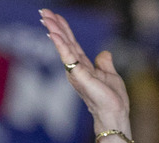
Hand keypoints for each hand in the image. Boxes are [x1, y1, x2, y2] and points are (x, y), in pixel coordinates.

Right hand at [39, 9, 130, 136]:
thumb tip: (104, 53)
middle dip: (54, 26)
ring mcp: (75, 72)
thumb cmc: (112, 100)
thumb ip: (104, 63)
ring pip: (64, 47)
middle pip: (64, 42)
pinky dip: (61, 44)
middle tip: (43, 12)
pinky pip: (68, 57)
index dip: (63, 29)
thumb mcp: (110, 75)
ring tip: (46, 18)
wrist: (115, 114)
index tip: (54, 16)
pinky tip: (54, 34)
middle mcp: (76, 68)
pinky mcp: (79, 76)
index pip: (71, 43)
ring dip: (55, 31)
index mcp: (83, 66)